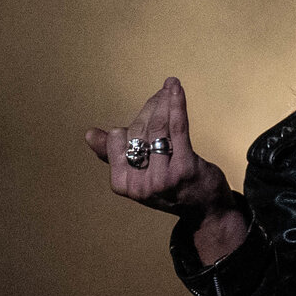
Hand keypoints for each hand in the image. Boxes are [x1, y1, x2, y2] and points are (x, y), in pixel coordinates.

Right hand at [85, 77, 237, 217]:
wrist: (206, 209)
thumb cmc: (171, 187)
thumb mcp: (138, 176)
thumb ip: (114, 156)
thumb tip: (89, 134)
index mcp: (121, 184)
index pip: (117, 138)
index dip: (132, 123)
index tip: (147, 114)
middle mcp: (140, 184)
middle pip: (138, 131)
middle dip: (150, 108)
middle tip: (162, 95)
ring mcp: (162, 178)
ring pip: (157, 127)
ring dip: (164, 102)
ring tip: (170, 87)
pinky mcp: (185, 167)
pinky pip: (176, 128)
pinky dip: (175, 104)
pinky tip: (174, 86)